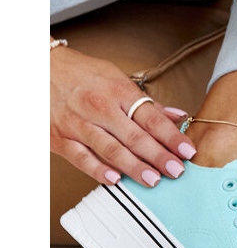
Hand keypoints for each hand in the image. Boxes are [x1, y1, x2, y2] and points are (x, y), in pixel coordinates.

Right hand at [50, 43, 196, 186]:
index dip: (172, 136)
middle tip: (177, 171)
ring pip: (111, 150)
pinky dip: (97, 170)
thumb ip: (147, 101)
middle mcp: (99, 108)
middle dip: (159, 156)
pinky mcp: (59, 138)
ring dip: (134, 167)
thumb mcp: (117, 78)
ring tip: (153, 180)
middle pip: (135, 136)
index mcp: (118, 92)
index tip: (188, 151)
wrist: (38, 67)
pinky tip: (115, 179)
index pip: (151, 118)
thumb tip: (178, 115)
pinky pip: (81, 157)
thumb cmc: (81, 74)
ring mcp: (78, 124)